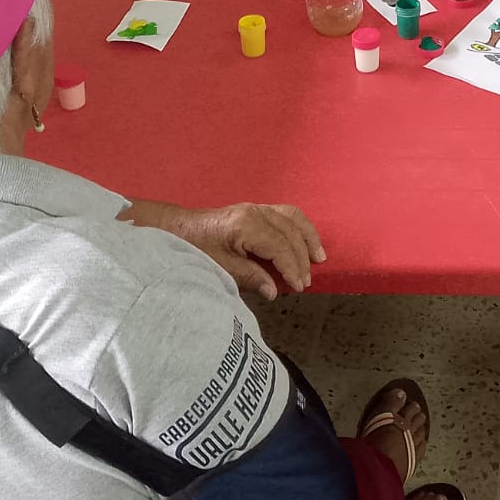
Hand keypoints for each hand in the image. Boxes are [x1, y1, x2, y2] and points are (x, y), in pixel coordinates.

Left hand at [183, 202, 326, 299]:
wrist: (180, 228)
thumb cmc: (196, 249)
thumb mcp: (221, 268)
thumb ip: (249, 277)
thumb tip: (274, 291)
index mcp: (247, 225)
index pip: (280, 246)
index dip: (292, 268)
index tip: (298, 287)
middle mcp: (256, 212)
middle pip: (290, 233)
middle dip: (301, 258)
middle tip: (305, 282)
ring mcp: (258, 208)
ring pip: (293, 218)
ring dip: (308, 238)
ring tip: (319, 258)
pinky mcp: (257, 210)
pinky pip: (287, 214)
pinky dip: (300, 227)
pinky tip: (306, 241)